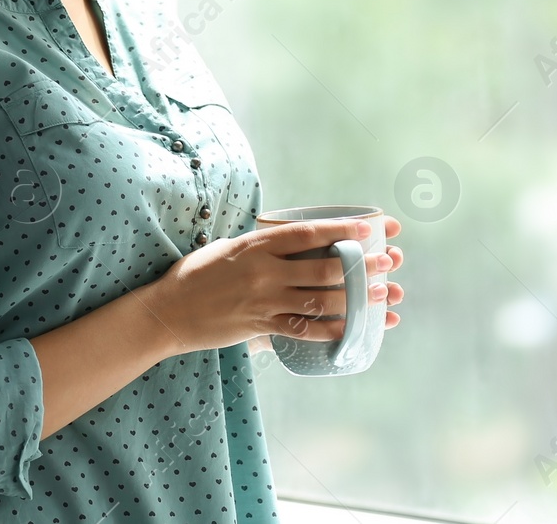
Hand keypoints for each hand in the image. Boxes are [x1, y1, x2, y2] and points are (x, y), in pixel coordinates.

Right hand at [141, 216, 405, 357]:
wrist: (167, 312)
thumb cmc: (196, 275)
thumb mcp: (228, 247)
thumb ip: (262, 246)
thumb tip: (296, 240)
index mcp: (256, 245)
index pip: (307, 233)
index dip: (341, 228)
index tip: (369, 225)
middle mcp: (264, 272)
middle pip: (324, 266)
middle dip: (361, 263)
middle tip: (389, 259)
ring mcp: (264, 301)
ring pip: (320, 299)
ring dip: (356, 297)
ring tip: (382, 293)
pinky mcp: (261, 326)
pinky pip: (304, 329)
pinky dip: (332, 330)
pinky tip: (353, 330)